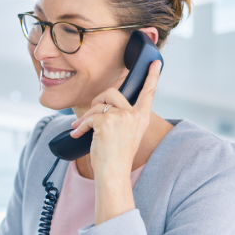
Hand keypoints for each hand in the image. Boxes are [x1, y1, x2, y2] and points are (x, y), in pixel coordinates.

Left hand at [69, 60, 160, 223]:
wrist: (113, 173)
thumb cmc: (116, 157)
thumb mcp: (125, 134)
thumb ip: (120, 117)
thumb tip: (102, 105)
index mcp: (142, 118)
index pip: (149, 93)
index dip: (152, 76)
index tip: (156, 61)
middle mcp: (134, 115)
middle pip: (111, 92)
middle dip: (97, 101)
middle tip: (89, 115)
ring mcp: (121, 116)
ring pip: (97, 105)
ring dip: (85, 117)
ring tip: (79, 129)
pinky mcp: (107, 121)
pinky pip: (89, 117)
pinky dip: (80, 126)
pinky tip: (77, 135)